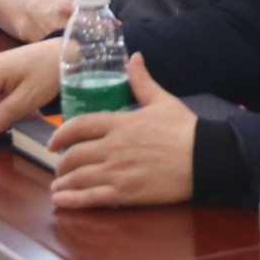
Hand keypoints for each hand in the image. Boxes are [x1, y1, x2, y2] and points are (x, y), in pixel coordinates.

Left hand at [49, 53, 196, 207]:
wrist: (206, 157)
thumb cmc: (186, 129)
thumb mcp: (163, 101)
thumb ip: (143, 81)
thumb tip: (134, 57)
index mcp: (121, 123)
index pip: (80, 125)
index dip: (60, 134)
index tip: (53, 142)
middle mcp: (114, 147)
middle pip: (73, 155)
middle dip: (60, 164)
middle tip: (59, 168)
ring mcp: (118, 171)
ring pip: (78, 177)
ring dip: (62, 183)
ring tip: (57, 187)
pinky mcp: (126, 193)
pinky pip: (91, 198)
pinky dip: (72, 201)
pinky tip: (61, 202)